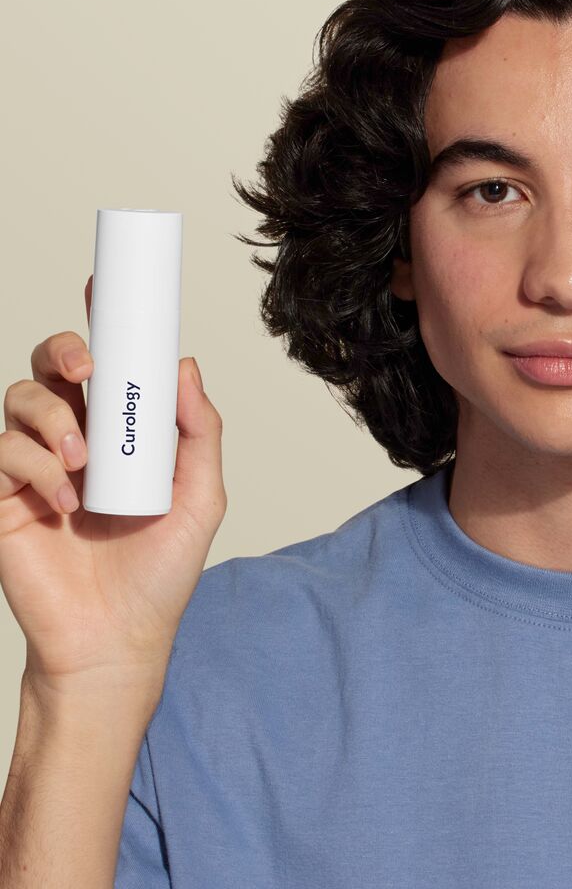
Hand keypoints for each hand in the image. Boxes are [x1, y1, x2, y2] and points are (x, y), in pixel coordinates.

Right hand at [0, 274, 226, 691]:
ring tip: (82, 463)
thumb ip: (198, 430)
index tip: (105, 285)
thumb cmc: (160, 570)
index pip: (110, 366)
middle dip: (66, 353)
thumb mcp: (200, 495)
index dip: (103, 324)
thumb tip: (185, 365)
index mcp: (123, 433)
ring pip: (21, 399)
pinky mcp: (2, 494)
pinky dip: (34, 466)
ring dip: (52, 419)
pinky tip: (63, 501)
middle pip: (54, 366)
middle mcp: (76, 439)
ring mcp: (35, 465)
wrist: (118, 637)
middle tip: (89, 374)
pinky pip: (2, 452)